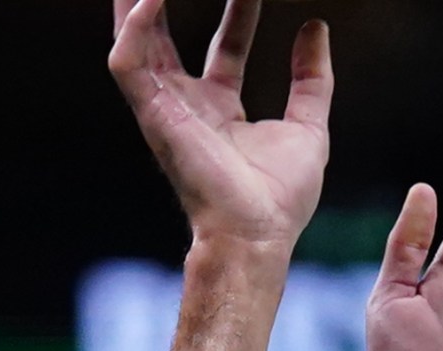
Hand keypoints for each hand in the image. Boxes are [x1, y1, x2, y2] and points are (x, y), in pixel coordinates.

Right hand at [109, 0, 331, 254]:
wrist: (256, 235)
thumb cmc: (280, 200)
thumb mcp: (309, 126)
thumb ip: (312, 78)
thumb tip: (315, 27)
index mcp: (221, 111)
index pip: (225, 46)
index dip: (239, 11)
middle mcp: (188, 108)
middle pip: (170, 38)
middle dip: (167, 1)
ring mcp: (166, 111)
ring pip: (136, 40)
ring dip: (138, 3)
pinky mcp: (153, 116)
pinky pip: (128, 62)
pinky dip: (132, 26)